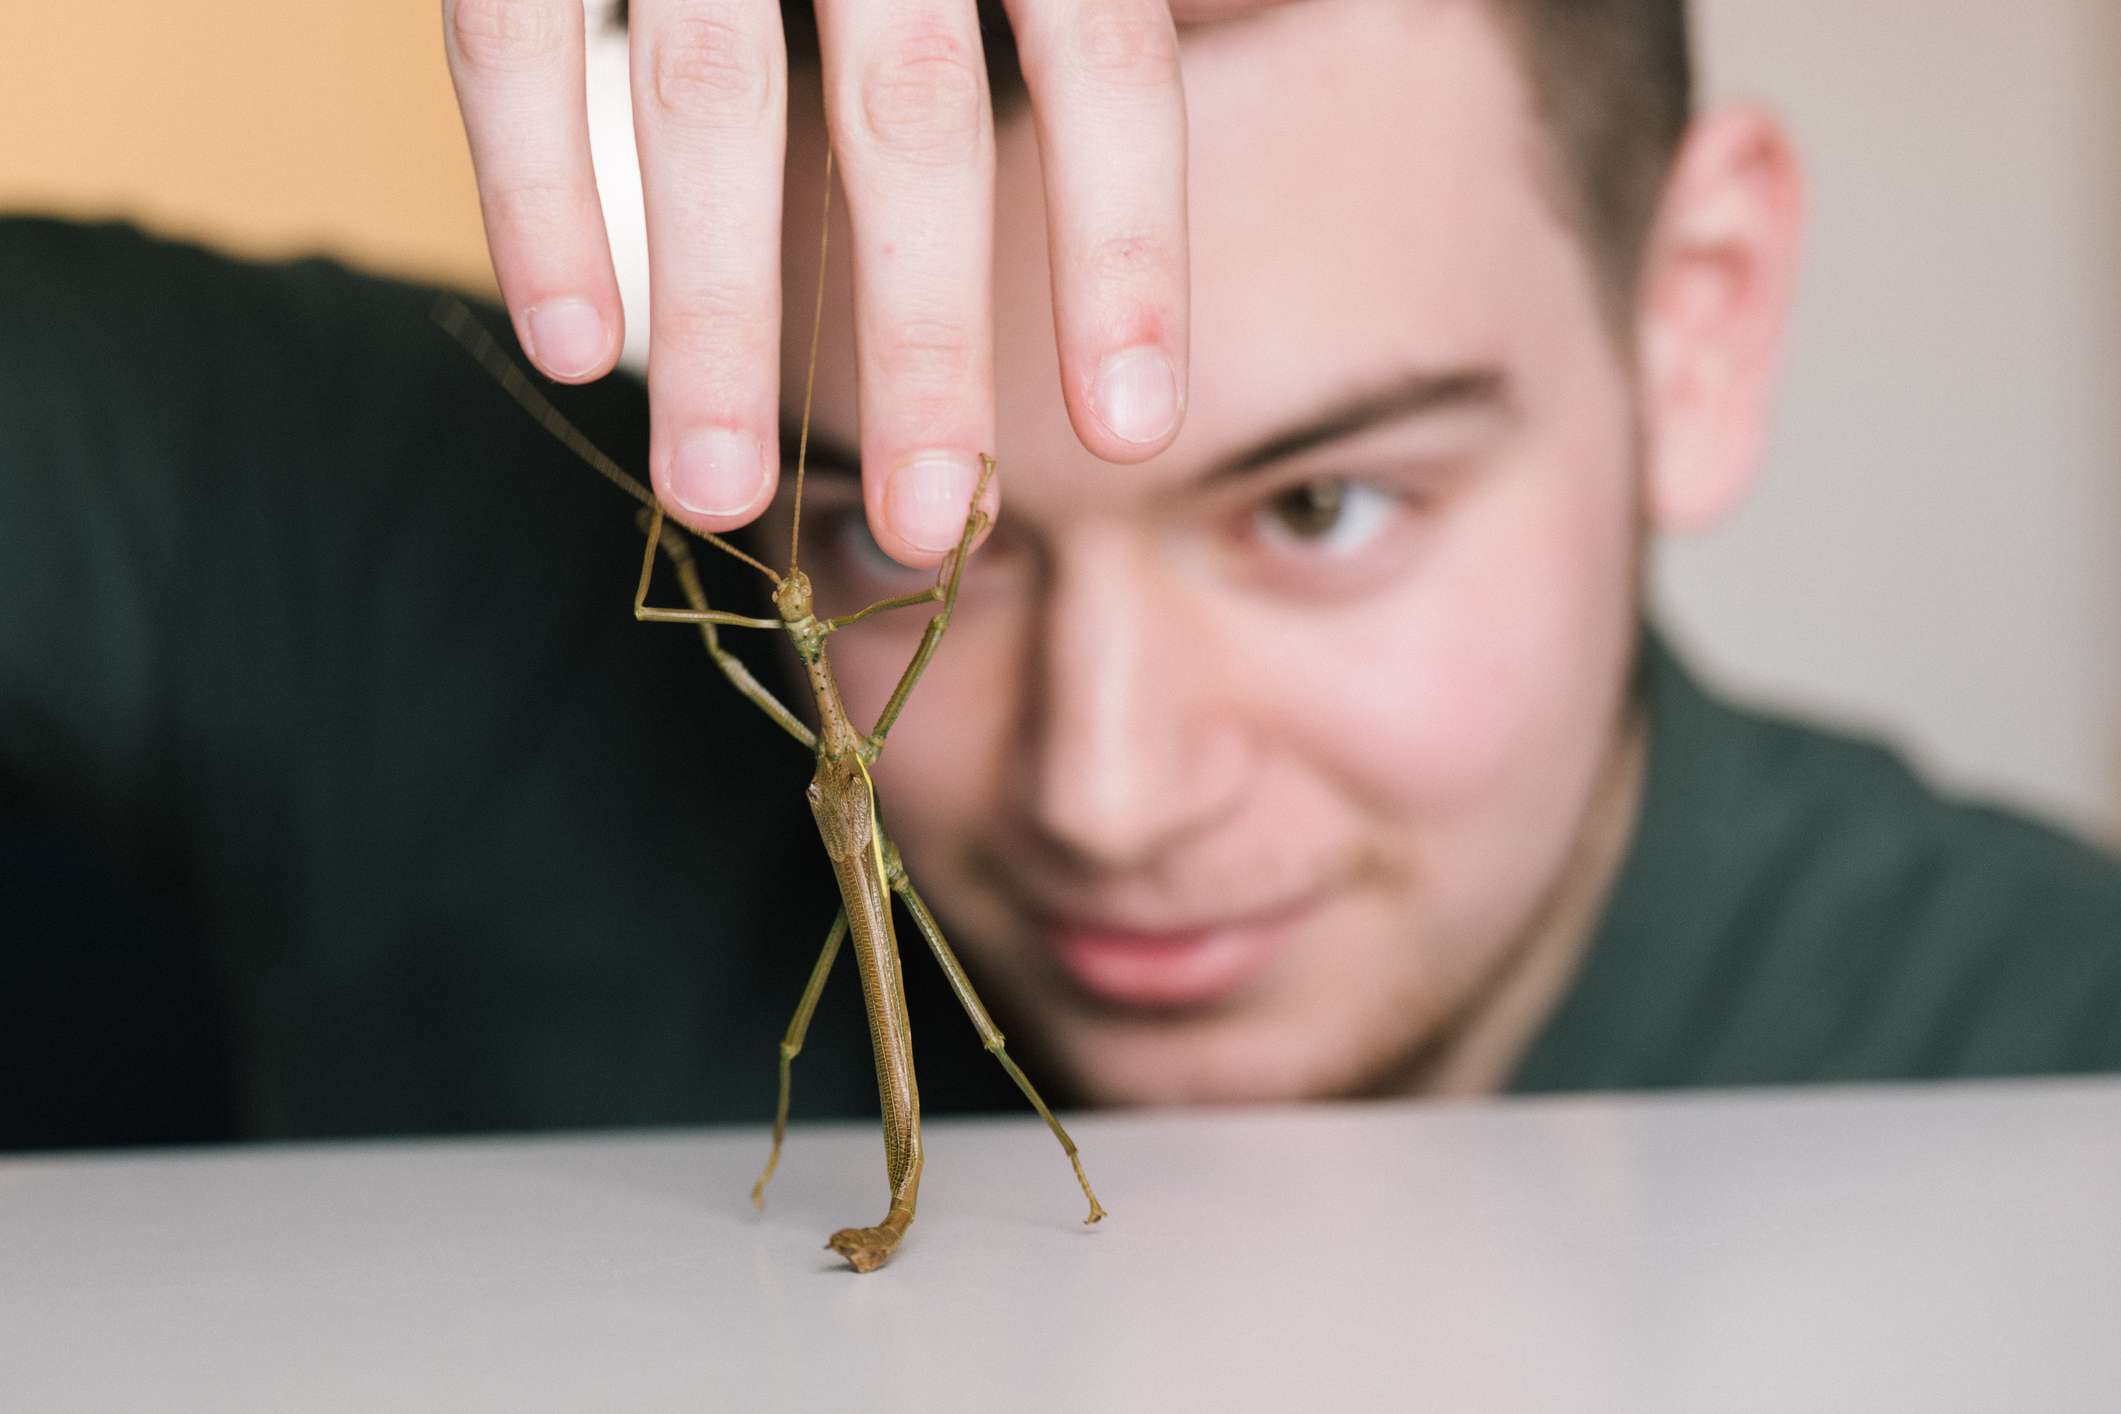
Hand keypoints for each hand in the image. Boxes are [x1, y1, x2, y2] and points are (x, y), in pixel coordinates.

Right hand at [444, 0, 1286, 561]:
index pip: (1100, 54)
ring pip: (709, 101)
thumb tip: (1267, 19)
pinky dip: (536, 185)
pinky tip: (571, 346)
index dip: (1124, 246)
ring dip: (721, 317)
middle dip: (922, 338)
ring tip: (717, 497)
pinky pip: (513, 33)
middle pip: (909, 117)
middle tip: (933, 525)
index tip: (1134, 427)